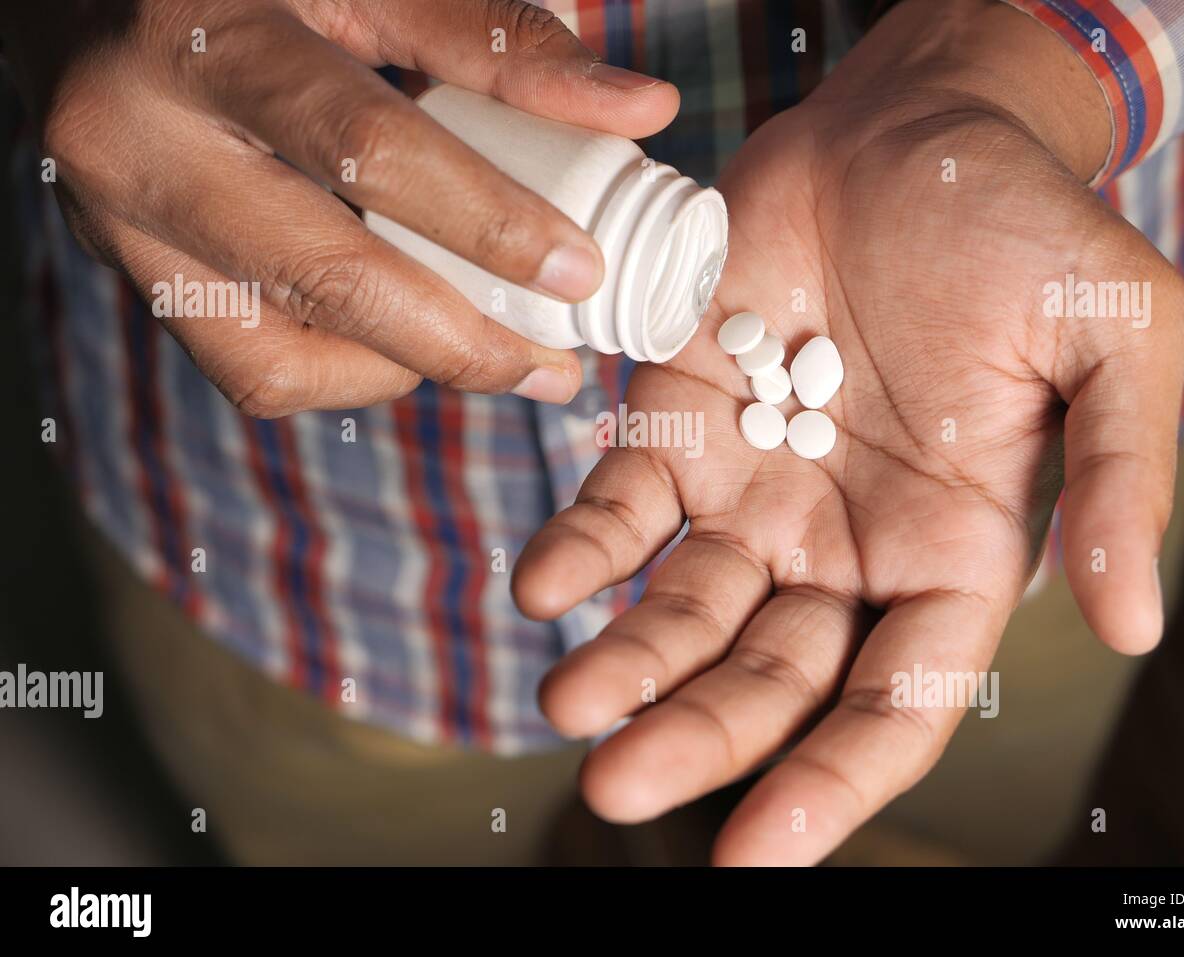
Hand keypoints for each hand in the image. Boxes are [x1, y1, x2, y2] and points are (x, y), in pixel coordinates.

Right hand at [5, 0, 677, 412]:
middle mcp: (138, 144)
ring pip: (276, 357)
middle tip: (554, 369)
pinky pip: (246, 368)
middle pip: (326, 282)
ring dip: (404, 372)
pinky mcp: (129, 274)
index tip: (580, 273)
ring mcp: (119, 225)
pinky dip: (342, 372)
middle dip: (463, 345)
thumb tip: (640, 108)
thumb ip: (495, 40)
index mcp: (204, 38)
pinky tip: (400, 341)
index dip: (488, 223)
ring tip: (486, 355)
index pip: (366, 150)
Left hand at [513, 0, 1183, 863]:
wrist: (915, 133)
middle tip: (618, 788)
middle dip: (700, 737)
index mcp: (953, 553)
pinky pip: (624, 506)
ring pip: (686, 611)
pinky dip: (583, 548)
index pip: (895, 701)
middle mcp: (846, 547)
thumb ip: (1123, 481)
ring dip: (626, 664)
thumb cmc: (1027, 230)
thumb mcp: (1116, 339)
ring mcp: (756, 491)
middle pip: (770, 678)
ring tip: (567, 704)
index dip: (834, 780)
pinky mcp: (679, 424)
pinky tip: (542, 586)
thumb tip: (1134, 627)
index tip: (758, 850)